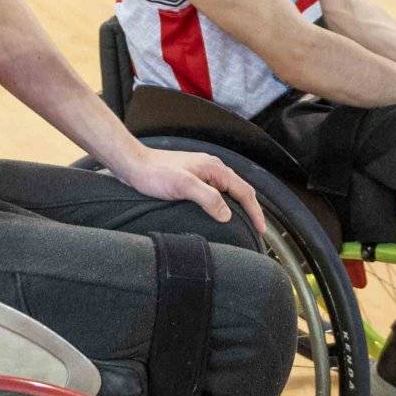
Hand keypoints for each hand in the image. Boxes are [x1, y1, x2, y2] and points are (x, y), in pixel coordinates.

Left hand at [116, 147, 264, 233]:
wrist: (134, 165)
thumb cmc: (155, 174)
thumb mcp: (183, 186)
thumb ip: (208, 198)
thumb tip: (228, 215)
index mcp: (214, 168)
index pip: (244, 191)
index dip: (255, 212)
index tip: (261, 230)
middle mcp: (212, 169)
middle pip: (240, 191)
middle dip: (251, 210)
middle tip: (258, 230)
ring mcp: (202, 174)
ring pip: (229, 192)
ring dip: (238, 208)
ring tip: (243, 225)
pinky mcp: (192, 180)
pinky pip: (217, 193)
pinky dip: (225, 205)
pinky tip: (220, 215)